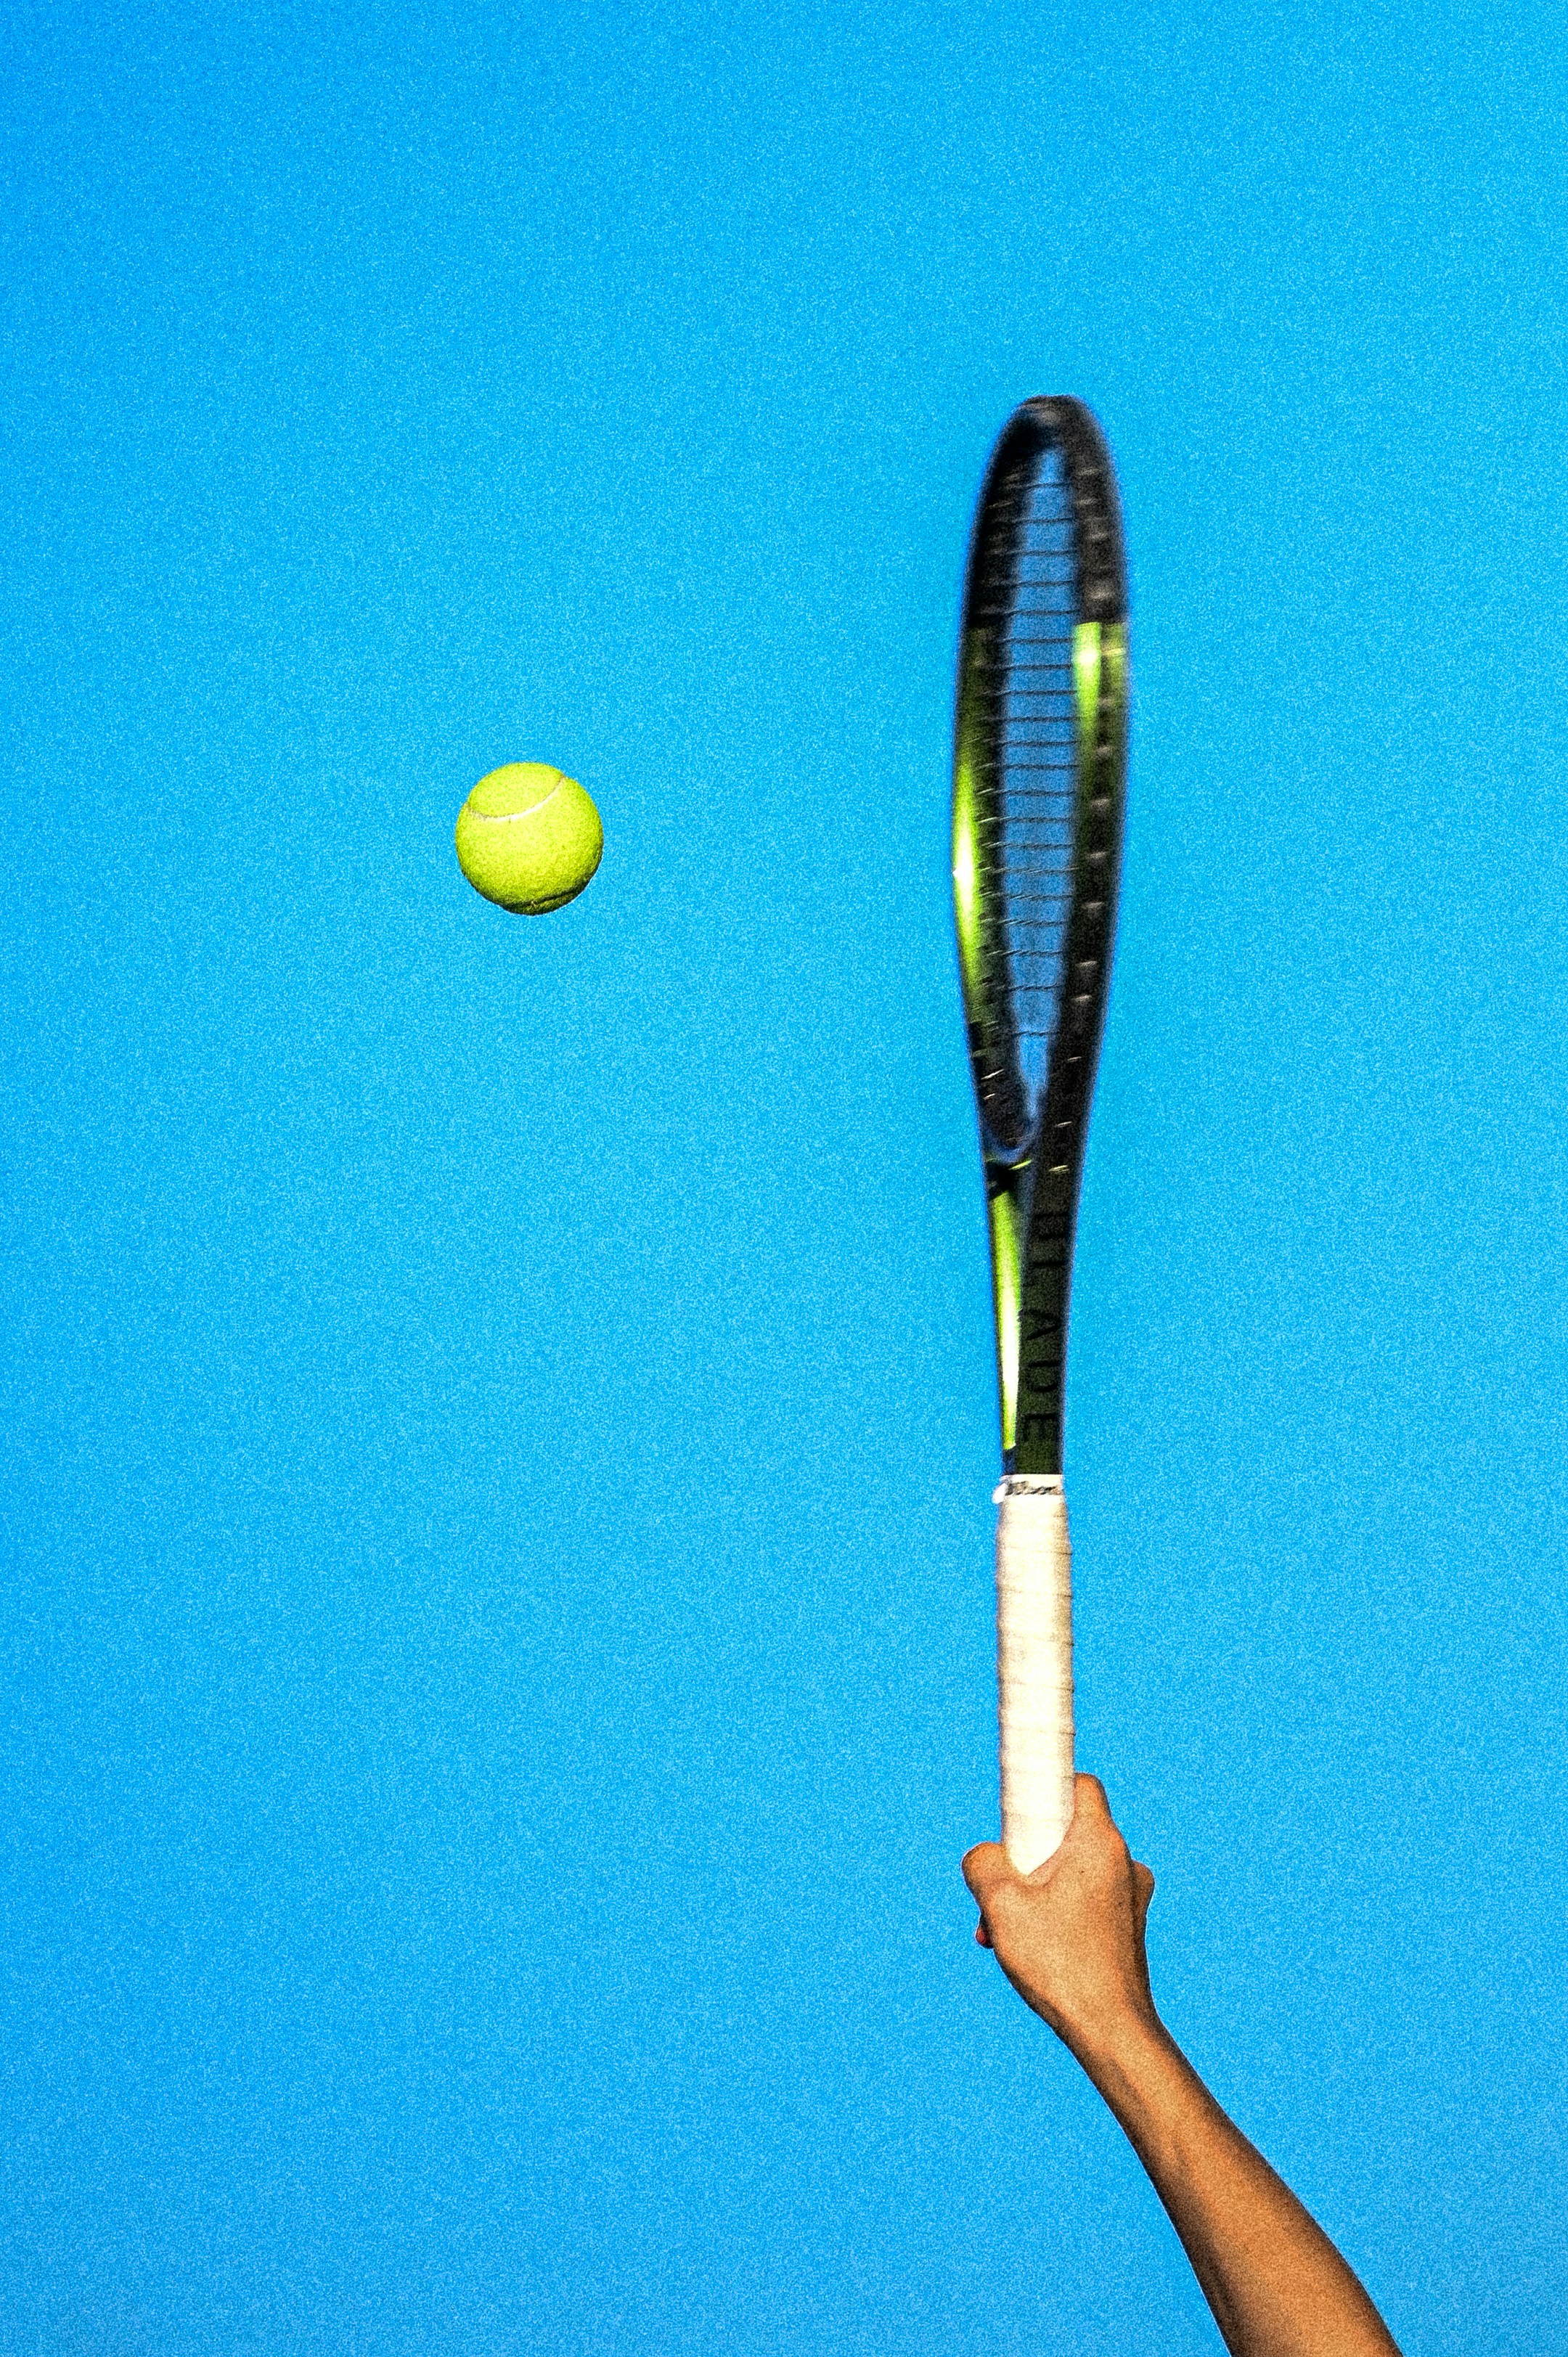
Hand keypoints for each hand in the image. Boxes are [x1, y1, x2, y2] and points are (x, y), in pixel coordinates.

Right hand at [962, 1775, 1157, 2056]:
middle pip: (1067, 1834)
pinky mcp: (1129, 1929)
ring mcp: (1131, 1898)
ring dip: (1034, 1895)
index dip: (1045, 1787)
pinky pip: (1085, 1903)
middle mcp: (1126, 1862)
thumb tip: (984, 1856)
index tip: (1017, 1812)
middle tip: (1000, 1893)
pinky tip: (1029, 1951)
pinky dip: (1056, 1916)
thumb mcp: (1001, 1905)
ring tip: (1004, 1934)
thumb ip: (982, 1864)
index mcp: (1101, 1842)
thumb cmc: (1060, 1964)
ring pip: (1073, 1874)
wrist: (1110, 2030)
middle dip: (1025, 1859)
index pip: (1080, 1784)